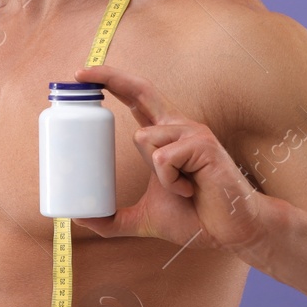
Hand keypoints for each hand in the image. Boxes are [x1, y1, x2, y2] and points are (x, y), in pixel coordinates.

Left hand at [68, 62, 271, 254]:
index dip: (111, 81)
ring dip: (156, 172)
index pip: (136, 98)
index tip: (81, 74)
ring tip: (180, 189)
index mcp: (166, 136)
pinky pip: (164, 159)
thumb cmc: (195, 219)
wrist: (230, 233)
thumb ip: (112, 219)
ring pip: (145, 138)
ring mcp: (193, 133)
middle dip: (109, 76)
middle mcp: (179, 127)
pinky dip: (171, 182)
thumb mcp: (143, 218)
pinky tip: (190, 190)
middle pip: (141, 91)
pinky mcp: (204, 145)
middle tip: (77, 73)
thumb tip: (79, 219)